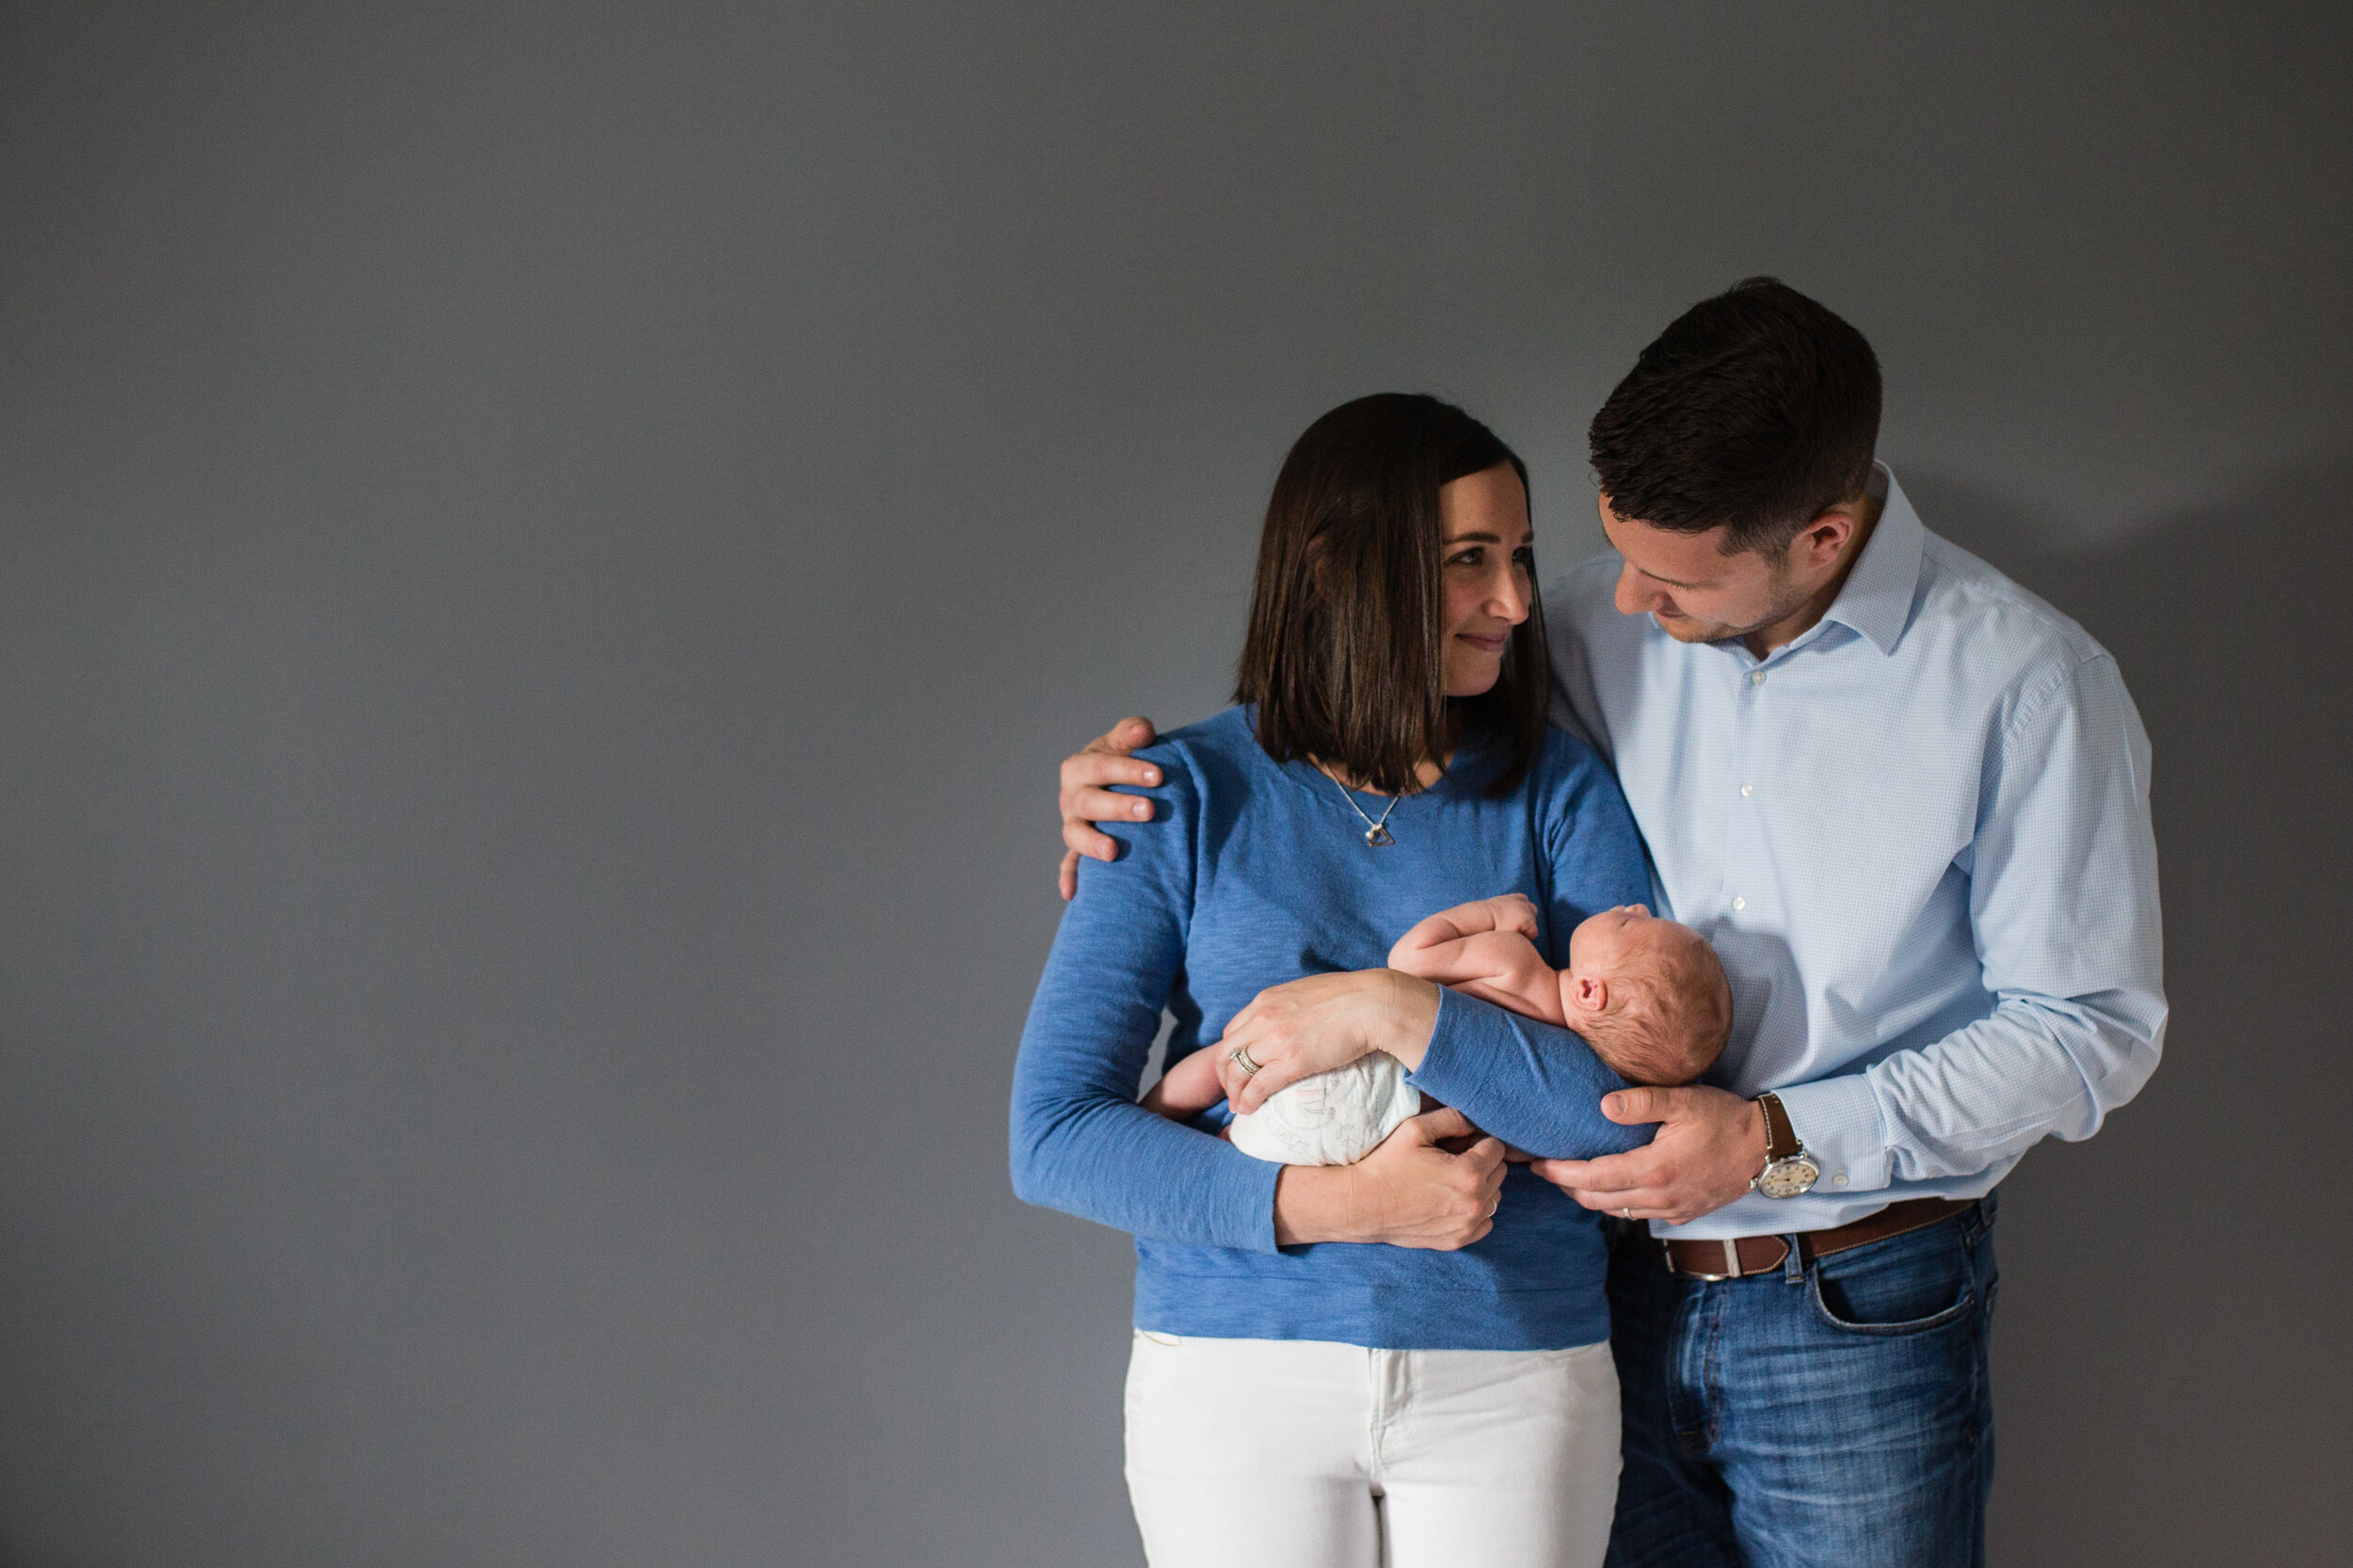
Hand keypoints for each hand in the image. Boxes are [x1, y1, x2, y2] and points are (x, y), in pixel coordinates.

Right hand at [1057, 716, 1160, 899]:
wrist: (1120, 786)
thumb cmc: (1125, 760)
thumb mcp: (1126, 742)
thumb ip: (1133, 732)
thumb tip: (1144, 731)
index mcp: (1080, 767)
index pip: (1102, 766)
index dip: (1128, 770)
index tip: (1159, 775)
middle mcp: (1072, 798)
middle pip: (1090, 803)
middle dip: (1119, 807)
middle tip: (1150, 810)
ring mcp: (1074, 826)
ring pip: (1076, 835)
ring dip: (1093, 843)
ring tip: (1113, 851)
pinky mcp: (1078, 850)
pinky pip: (1070, 865)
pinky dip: (1069, 878)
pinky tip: (1072, 894)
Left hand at [1216, 970, 1442, 1112]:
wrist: (1374, 1004)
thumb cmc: (1351, 998)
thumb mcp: (1307, 994)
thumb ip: (1291, 1007)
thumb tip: (1294, 1022)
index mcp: (1266, 1000)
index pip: (1233, 1031)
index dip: (1231, 1054)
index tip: (1238, 1069)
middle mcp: (1264, 1017)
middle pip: (1227, 1052)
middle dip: (1225, 1077)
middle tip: (1234, 1094)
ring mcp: (1276, 1039)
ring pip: (1237, 1071)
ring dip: (1234, 1093)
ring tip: (1240, 1107)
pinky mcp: (1292, 1061)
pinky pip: (1258, 1086)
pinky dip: (1248, 1101)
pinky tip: (1249, 1110)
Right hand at [1273, 1107, 1505, 1247]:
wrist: (1361, 1204)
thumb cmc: (1386, 1163)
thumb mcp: (1415, 1128)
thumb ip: (1451, 1118)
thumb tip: (1473, 1120)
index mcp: (1469, 1174)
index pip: (1498, 1148)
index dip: (1478, 1140)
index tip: (1458, 1142)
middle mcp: (1474, 1203)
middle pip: (1500, 1172)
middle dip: (1482, 1162)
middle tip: (1453, 1159)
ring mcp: (1467, 1226)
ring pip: (1495, 1197)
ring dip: (1481, 1186)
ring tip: (1450, 1180)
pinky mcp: (1457, 1241)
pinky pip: (1485, 1222)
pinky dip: (1475, 1211)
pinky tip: (1451, 1201)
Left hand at [1528, 1085, 1768, 1226]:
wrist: (1765, 1147)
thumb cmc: (1723, 1119)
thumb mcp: (1683, 1101)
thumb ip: (1641, 1102)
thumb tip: (1602, 1106)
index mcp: (1655, 1170)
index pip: (1594, 1177)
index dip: (1561, 1172)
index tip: (1537, 1163)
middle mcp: (1660, 1197)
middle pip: (1597, 1200)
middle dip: (1566, 1186)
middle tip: (1544, 1170)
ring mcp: (1671, 1209)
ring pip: (1615, 1210)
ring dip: (1588, 1196)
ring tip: (1568, 1176)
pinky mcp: (1682, 1214)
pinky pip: (1637, 1213)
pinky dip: (1615, 1201)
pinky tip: (1608, 1185)